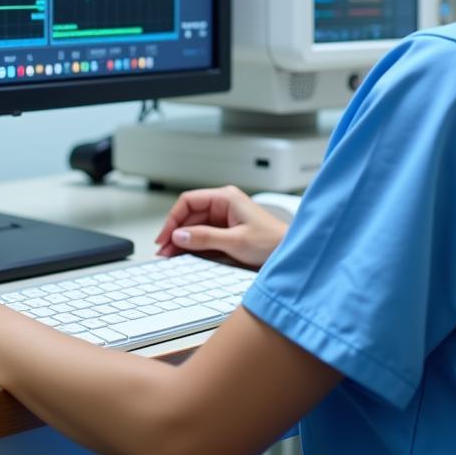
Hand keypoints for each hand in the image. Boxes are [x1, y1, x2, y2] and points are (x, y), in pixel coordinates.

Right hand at [154, 186, 287, 267]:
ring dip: (182, 240)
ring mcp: (225, 219)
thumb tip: (179, 235)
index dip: (173, 218)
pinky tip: (184, 256)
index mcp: (226, 198)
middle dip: (175, 232)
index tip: (164, 237)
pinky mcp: (227, 233)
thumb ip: (205, 238)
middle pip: (189, 215)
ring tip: (170, 256)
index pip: (189, 201)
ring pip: (195, 227)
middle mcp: (224, 205)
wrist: (291, 254)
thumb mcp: (236, 241)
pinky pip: (203, 236)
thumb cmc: (273, 242)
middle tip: (164, 251)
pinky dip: (193, 246)